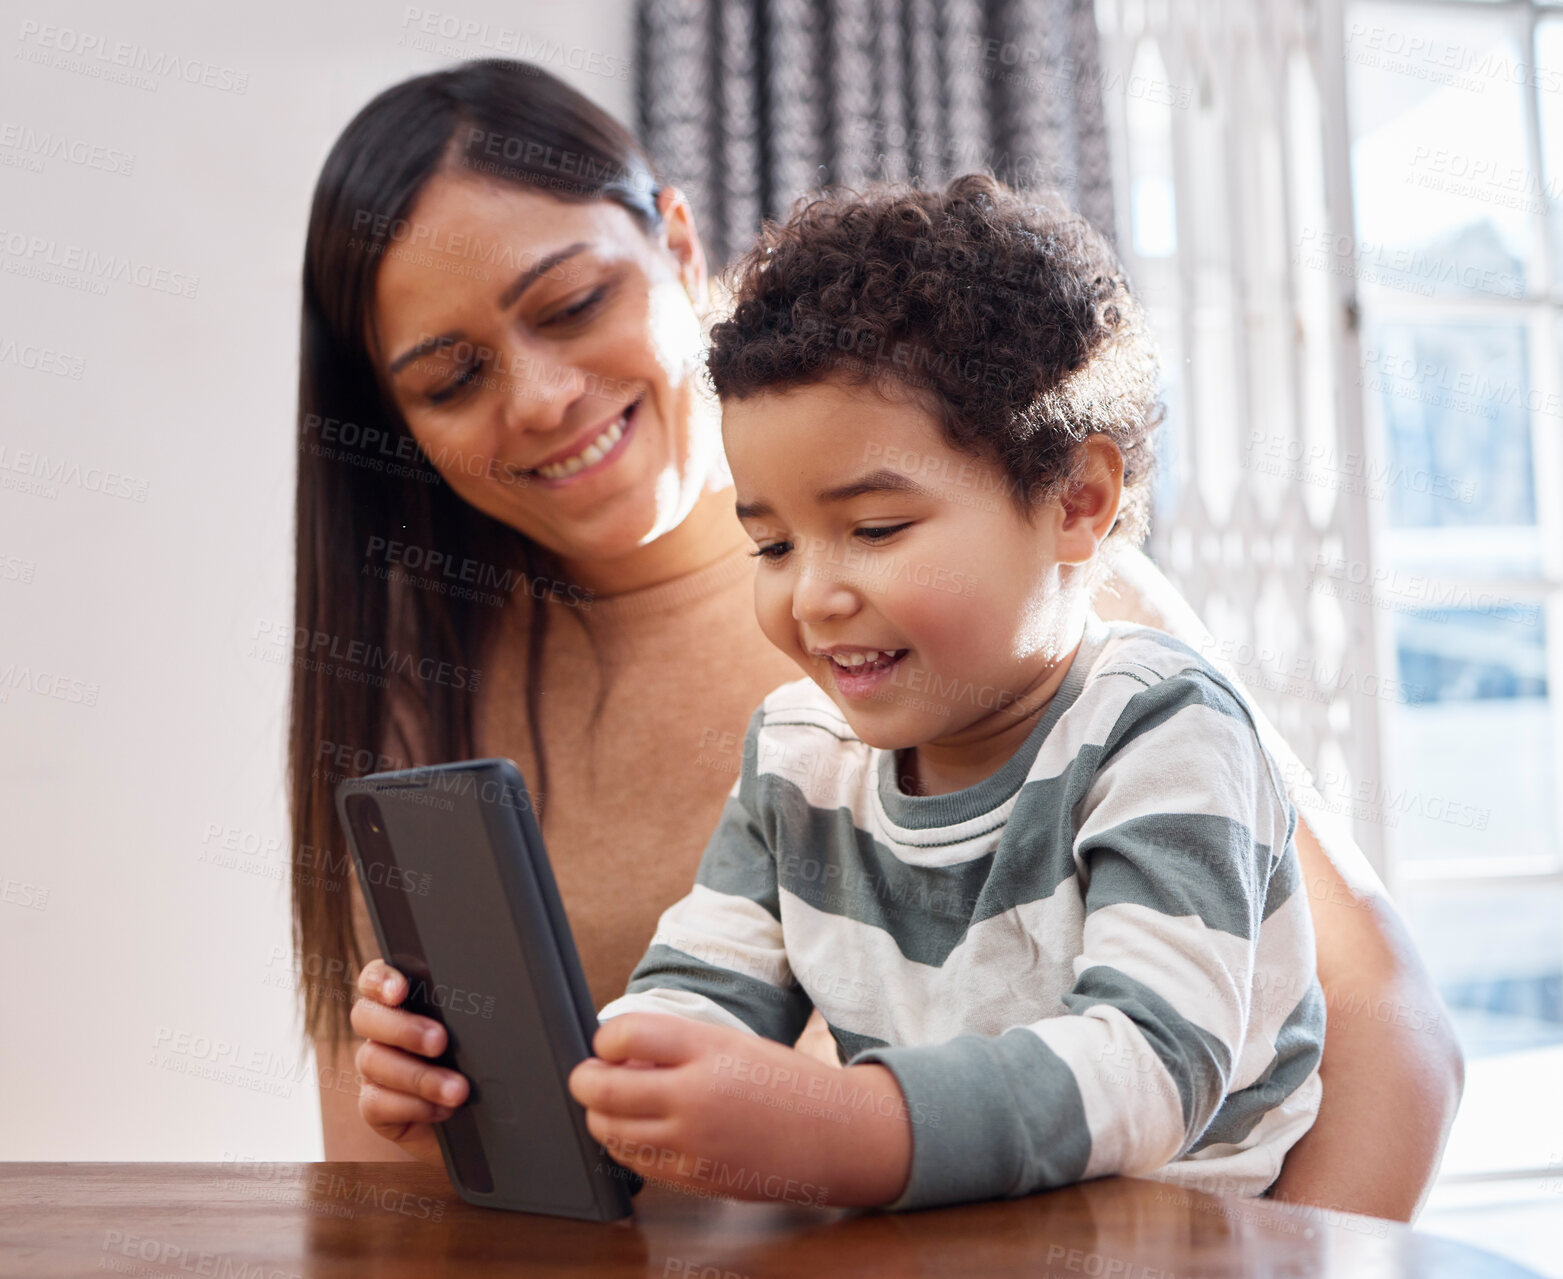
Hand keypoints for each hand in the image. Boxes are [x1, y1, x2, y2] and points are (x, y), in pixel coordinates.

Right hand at [348, 959, 468, 1167]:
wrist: (479, 1120)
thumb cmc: (479, 1065)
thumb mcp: (477, 1035)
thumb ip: (469, 1014)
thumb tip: (496, 999)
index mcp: (404, 1002)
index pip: (375, 978)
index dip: (380, 979)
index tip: (400, 990)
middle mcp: (382, 1031)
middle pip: (366, 1016)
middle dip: (403, 1028)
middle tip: (440, 1041)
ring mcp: (375, 1068)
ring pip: (373, 1061)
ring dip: (419, 1076)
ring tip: (458, 1090)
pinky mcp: (375, 1106)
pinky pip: (376, 1102)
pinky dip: (412, 1105)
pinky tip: (442, 1109)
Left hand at [567, 1013, 911, 1207]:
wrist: (834, 1136)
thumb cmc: (785, 1084)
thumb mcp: (734, 1045)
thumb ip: (677, 1049)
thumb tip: (617, 1055)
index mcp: (710, 1050)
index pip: (627, 1034)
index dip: (604, 1039)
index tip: (606, 1043)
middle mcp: (696, 1097)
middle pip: (604, 1088)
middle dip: (584, 1080)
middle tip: (586, 1075)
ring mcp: (693, 1143)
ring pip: (611, 1131)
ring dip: (599, 1114)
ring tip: (611, 1103)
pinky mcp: (695, 1178)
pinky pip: (637, 1162)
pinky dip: (626, 1144)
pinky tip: (637, 1130)